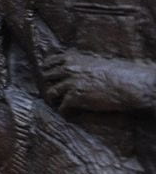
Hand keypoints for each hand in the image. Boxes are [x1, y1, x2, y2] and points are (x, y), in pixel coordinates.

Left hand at [41, 51, 155, 113]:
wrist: (127, 85)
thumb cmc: (117, 73)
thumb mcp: (95, 62)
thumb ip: (80, 63)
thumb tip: (73, 68)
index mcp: (72, 58)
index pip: (49, 63)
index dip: (48, 71)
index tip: (49, 78)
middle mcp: (67, 69)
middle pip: (46, 77)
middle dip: (49, 84)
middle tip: (53, 93)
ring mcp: (69, 83)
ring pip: (50, 92)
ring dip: (54, 99)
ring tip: (59, 104)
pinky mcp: (73, 98)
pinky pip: (62, 107)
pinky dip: (65, 112)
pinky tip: (70, 114)